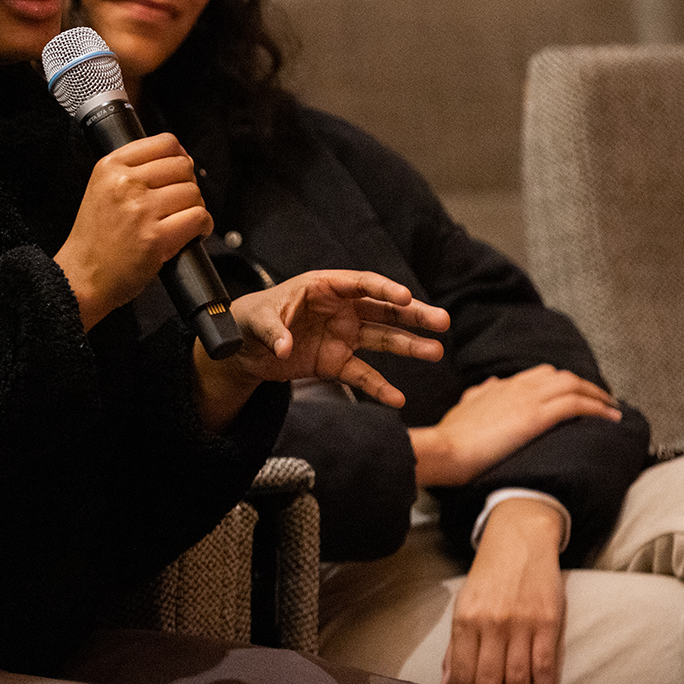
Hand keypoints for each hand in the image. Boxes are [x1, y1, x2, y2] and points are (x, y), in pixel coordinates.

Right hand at [54, 133, 212, 329]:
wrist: (81, 278)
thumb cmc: (94, 240)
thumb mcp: (101, 189)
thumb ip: (131, 171)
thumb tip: (177, 161)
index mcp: (110, 167)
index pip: (165, 142)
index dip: (180, 157)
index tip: (179, 173)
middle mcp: (124, 183)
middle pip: (183, 167)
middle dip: (188, 185)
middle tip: (179, 204)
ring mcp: (140, 210)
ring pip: (193, 192)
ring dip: (195, 208)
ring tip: (182, 221)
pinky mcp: (155, 237)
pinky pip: (199, 217)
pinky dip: (203, 227)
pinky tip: (192, 234)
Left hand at [192, 270, 449, 428]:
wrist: (241, 349)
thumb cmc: (249, 321)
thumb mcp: (255, 321)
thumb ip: (273, 332)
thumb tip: (285, 347)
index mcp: (323, 288)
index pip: (361, 284)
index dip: (384, 289)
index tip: (405, 297)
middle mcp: (340, 309)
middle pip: (384, 309)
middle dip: (413, 315)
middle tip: (442, 322)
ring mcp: (342, 336)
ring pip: (382, 339)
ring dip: (409, 346)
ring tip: (435, 351)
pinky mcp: (336, 362)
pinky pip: (362, 374)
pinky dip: (379, 387)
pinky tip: (397, 399)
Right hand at [410, 365, 619, 487]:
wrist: (444, 449)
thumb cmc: (450, 438)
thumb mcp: (463, 409)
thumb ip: (478, 395)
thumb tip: (490, 384)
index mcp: (500, 386)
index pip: (540, 376)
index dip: (562, 385)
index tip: (575, 397)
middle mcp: (517, 386)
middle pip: (561, 376)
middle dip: (584, 387)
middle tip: (601, 403)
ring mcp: (528, 399)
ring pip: (573, 385)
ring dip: (597, 395)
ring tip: (613, 410)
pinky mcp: (536, 416)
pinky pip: (576, 404)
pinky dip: (597, 408)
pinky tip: (610, 418)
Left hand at [441, 498, 566, 683]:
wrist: (520, 539)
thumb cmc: (489, 578)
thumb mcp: (464, 606)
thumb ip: (456, 649)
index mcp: (465, 620)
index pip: (461, 674)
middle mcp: (491, 623)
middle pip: (486, 681)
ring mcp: (521, 624)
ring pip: (516, 680)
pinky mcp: (548, 623)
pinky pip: (545, 668)